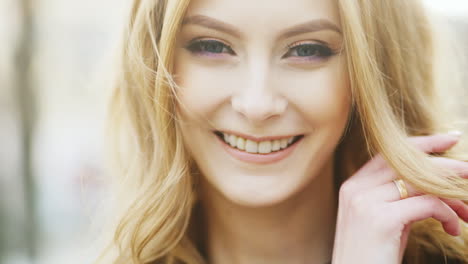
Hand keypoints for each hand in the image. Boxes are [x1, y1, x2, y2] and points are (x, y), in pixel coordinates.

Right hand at [331, 133, 467, 263]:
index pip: (389, 154)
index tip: (450, 139)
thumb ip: (393, 199)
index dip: (422, 144)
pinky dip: (448, 214)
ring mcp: (366, 202)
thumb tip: (430, 186)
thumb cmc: (371, 257)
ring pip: (421, 182)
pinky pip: (428, 204)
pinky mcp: (381, 219)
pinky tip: (453, 229)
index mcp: (353, 186)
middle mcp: (356, 189)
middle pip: (407, 163)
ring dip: (452, 195)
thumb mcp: (379, 221)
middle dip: (446, 166)